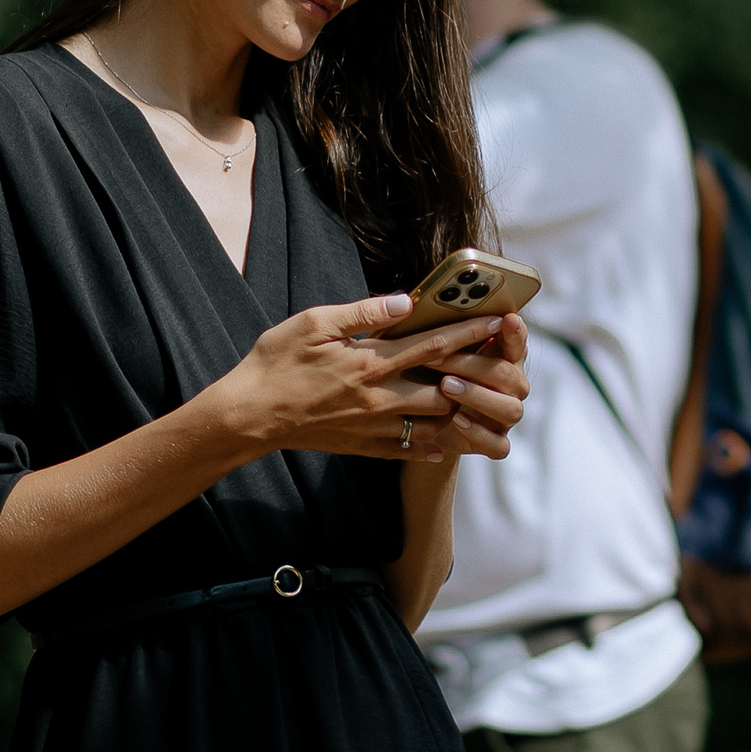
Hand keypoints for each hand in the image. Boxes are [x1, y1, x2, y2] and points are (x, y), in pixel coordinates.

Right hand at [208, 294, 526, 461]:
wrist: (249, 416)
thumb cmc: (276, 362)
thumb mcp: (315, 322)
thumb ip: (364, 313)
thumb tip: (405, 301)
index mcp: (371, 362)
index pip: (433, 344)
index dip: (469, 332)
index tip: (496, 322)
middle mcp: (381, 397)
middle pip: (446, 388)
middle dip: (476, 375)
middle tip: (502, 364)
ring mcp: (375, 426)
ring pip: (436, 423)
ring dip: (463, 411)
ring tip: (485, 400)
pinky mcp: (364, 447)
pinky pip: (410, 450)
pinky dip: (435, 446)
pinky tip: (450, 441)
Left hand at [422, 311, 529, 459]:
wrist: (429, 422)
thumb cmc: (433, 375)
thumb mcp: (436, 352)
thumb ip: (440, 332)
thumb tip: (410, 303)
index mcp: (504, 358)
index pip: (517, 340)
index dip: (514, 331)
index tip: (506, 318)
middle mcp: (513, 386)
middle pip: (508, 374)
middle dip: (475, 365)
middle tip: (441, 358)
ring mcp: (506, 416)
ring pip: (510, 409)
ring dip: (478, 396)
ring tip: (446, 387)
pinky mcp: (496, 442)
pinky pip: (498, 444)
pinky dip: (478, 433)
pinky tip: (456, 420)